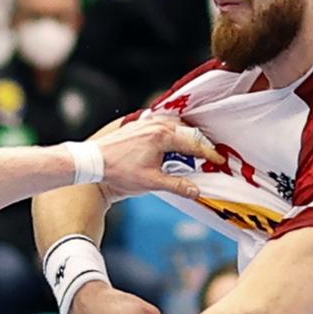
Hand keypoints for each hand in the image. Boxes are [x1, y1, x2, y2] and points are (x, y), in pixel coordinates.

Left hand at [88, 116, 223, 201]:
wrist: (92, 162)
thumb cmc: (119, 172)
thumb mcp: (151, 182)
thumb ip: (177, 185)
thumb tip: (197, 191)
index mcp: (163, 136)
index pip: (194, 145)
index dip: (210, 155)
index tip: (220, 162)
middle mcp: (157, 124)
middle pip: (188, 132)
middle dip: (200, 145)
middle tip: (209, 158)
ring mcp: (147, 122)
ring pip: (176, 126)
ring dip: (186, 138)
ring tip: (193, 153)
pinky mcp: (139, 125)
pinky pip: (163, 124)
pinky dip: (173, 133)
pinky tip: (172, 144)